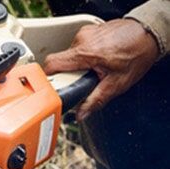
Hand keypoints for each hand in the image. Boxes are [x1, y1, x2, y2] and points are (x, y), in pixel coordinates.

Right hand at [44, 19, 159, 120]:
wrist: (149, 35)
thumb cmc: (137, 54)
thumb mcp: (117, 83)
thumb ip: (96, 100)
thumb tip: (81, 114)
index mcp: (85, 53)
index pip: (51, 64)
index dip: (45, 78)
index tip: (48, 88)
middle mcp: (82, 40)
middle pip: (60, 61)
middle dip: (68, 74)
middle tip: (83, 80)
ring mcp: (84, 33)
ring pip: (69, 55)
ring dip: (77, 64)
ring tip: (94, 68)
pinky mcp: (88, 30)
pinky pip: (77, 46)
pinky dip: (83, 55)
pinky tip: (98, 58)